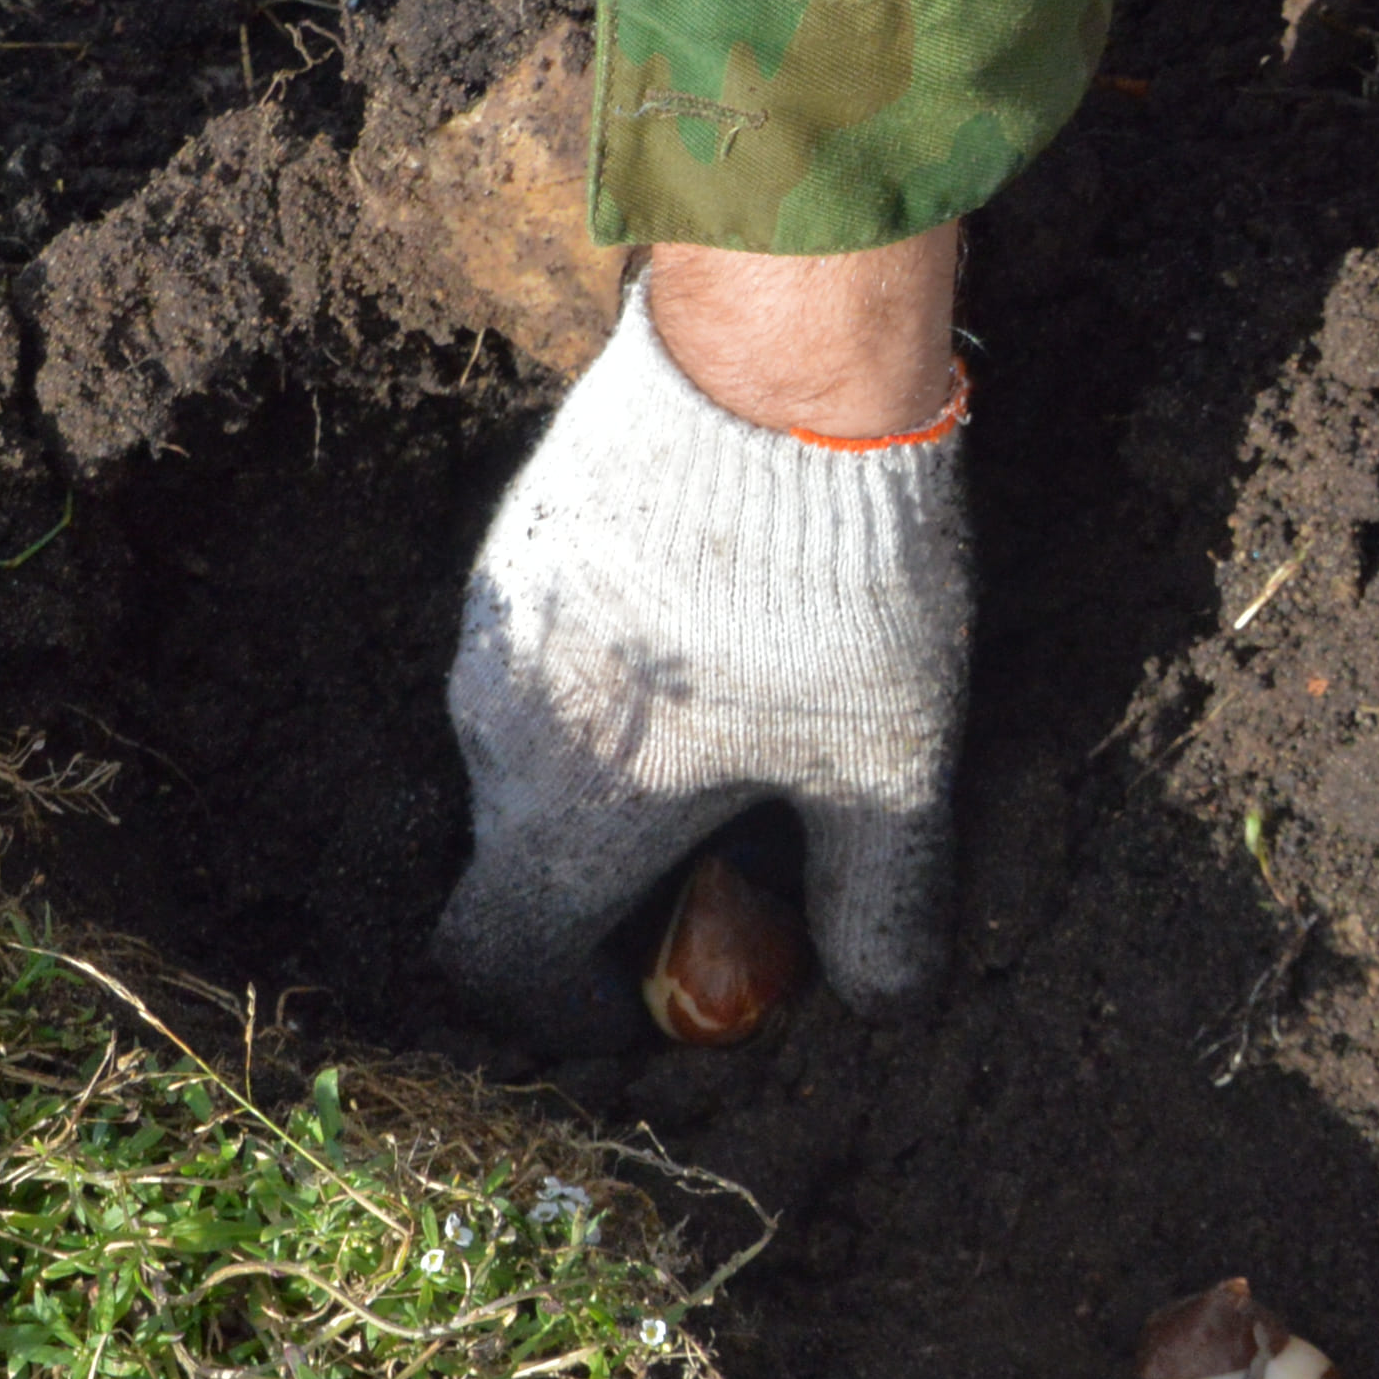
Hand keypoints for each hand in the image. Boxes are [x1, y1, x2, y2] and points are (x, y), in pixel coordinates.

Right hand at [435, 238, 971, 1034]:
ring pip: (533, 752)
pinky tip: (731, 648)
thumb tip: (884, 1003)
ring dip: (621, 786)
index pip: (496, 963)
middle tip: (749, 871)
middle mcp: (491, 726)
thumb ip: (880, 900)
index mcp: (558, 813)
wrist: (773, 365)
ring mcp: (495, 623)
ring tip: (759, 749)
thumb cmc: (827, 588)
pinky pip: (550, 659)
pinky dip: (618, 695)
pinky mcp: (525, 541)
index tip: (652, 1002)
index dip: (566, 1012)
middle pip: (523, 859)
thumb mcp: (888, 766)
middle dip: (619, 895)